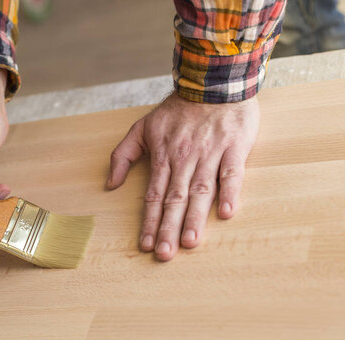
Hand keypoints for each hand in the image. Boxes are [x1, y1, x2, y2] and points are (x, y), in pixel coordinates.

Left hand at [106, 93, 258, 260]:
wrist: (212, 81)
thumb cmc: (178, 109)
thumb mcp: (142, 127)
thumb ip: (122, 155)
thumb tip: (110, 184)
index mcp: (163, 156)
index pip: (153, 195)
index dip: (148, 221)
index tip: (144, 245)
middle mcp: (184, 158)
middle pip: (174, 199)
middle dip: (168, 228)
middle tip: (165, 253)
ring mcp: (209, 153)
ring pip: (200, 190)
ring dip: (195, 217)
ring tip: (190, 242)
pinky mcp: (234, 147)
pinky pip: (231, 173)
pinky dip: (229, 192)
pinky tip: (226, 212)